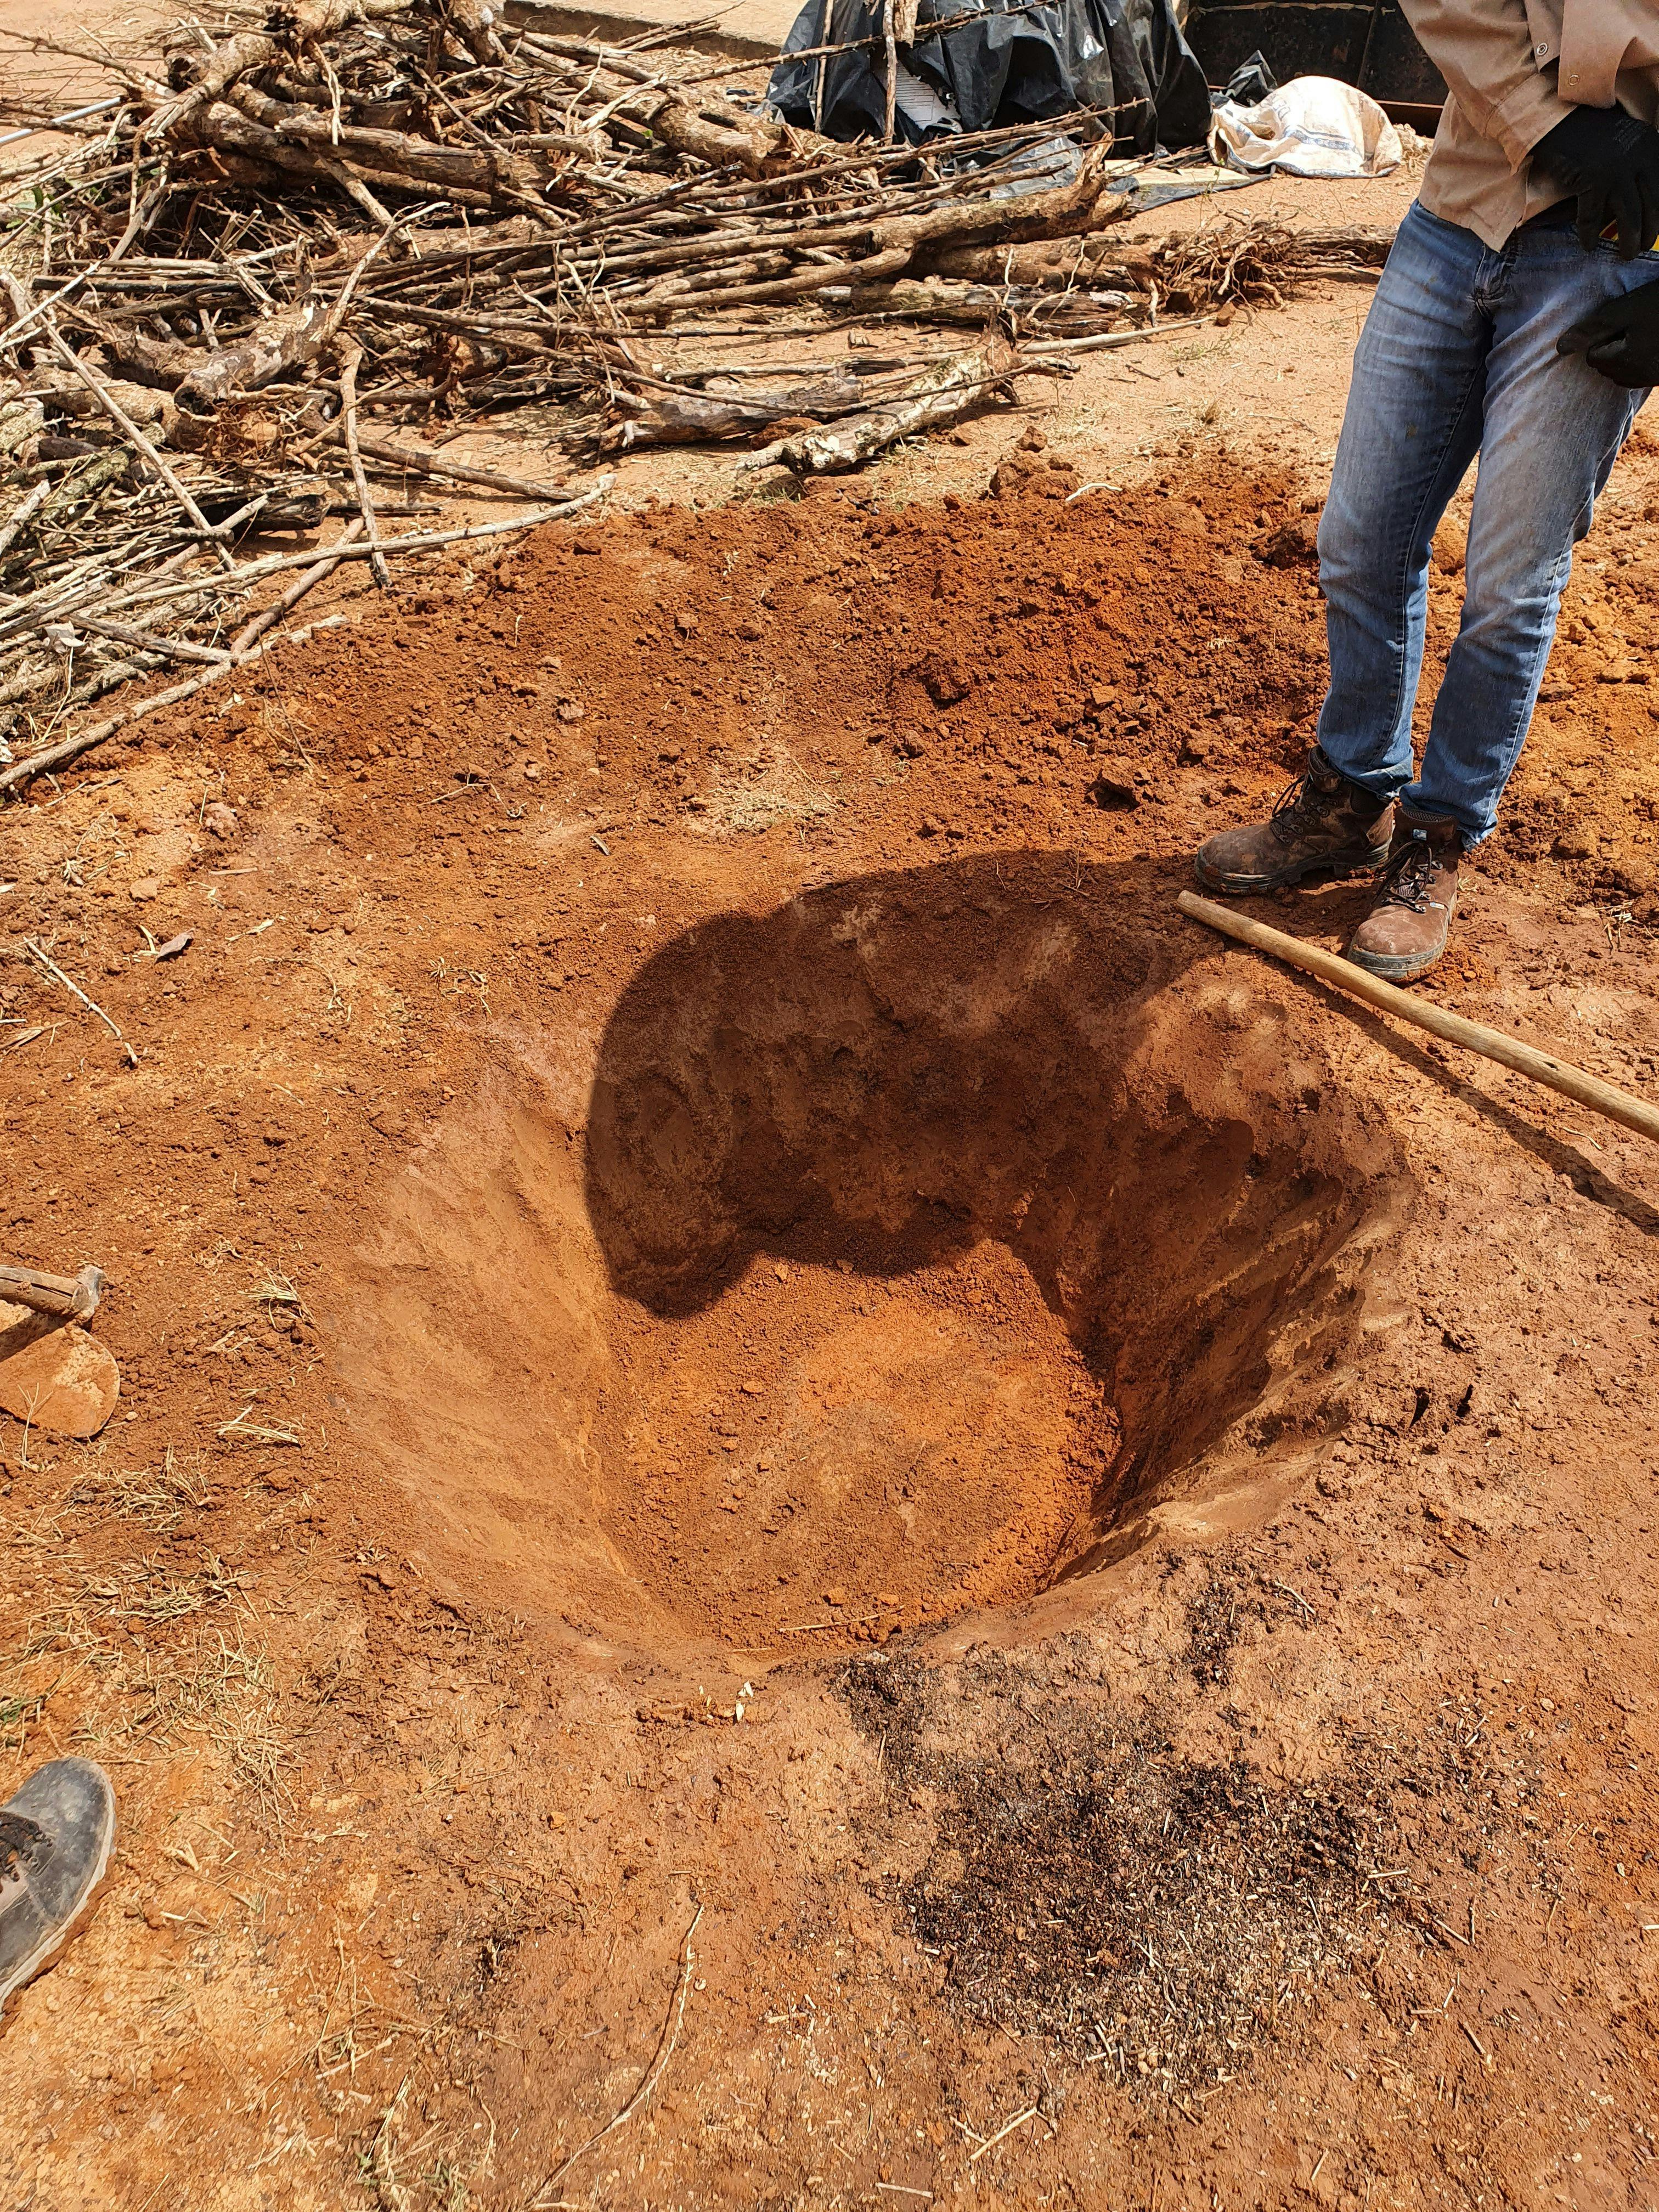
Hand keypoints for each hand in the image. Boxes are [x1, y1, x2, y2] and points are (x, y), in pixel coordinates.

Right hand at [1533, 105, 1658, 257]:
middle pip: (1651, 205)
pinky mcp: (1593, 179)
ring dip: (1628, 242)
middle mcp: (1639, 156)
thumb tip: (1643, 201)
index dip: (1658, 215)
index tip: (1654, 230)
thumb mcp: (1626, 144)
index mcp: (1651, 146)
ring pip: (1629, 216)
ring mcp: (1616, 168)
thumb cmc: (1588, 136)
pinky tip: (1588, 245)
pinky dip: (1589, 235)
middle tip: (1640, 249)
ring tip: (1624, 256)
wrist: (1557, 120)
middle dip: (1648, 233)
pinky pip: (1592, 218)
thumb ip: (1638, 165)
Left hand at [1558, 276, 1658, 385]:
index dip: (1603, 334)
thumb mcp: (1626, 310)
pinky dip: (1643, 356)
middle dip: (1613, 345)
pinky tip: (1654, 339)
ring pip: (1624, 369)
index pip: (1592, 355)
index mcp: (1623, 363)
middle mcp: (1636, 378)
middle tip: (1636, 322)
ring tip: (1647, 328)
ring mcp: (1652, 379)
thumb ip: (1593, 329)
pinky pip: (1642, 371)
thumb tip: (1560, 349)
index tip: (1623, 319)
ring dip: (1628, 351)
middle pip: (1607, 365)